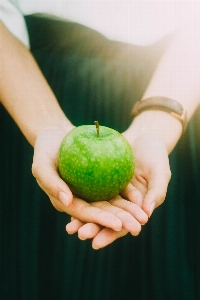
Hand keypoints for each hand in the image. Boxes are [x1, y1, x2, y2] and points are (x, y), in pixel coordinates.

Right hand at [32, 126, 146, 231]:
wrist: (55, 133)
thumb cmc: (45, 149)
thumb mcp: (41, 164)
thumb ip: (51, 183)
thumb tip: (67, 201)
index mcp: (66, 202)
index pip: (84, 213)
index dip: (101, 220)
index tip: (118, 225)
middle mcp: (80, 199)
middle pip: (101, 212)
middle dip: (119, 221)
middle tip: (138, 228)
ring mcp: (91, 190)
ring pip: (111, 203)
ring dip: (127, 212)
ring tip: (144, 219)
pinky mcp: (99, 180)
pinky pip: (115, 187)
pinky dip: (127, 195)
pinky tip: (141, 199)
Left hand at [67, 133, 170, 248]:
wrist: (144, 136)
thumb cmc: (156, 154)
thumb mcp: (160, 172)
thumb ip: (157, 192)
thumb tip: (147, 214)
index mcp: (136, 208)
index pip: (123, 226)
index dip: (110, 235)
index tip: (97, 243)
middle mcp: (121, 203)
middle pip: (106, 219)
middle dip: (93, 229)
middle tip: (80, 234)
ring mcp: (111, 191)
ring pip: (96, 207)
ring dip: (83, 218)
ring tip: (70, 228)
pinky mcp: (101, 180)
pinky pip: (90, 190)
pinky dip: (80, 198)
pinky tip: (68, 203)